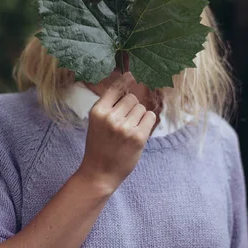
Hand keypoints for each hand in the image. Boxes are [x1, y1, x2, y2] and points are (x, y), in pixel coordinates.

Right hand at [76, 73, 156, 192]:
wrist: (99, 173)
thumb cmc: (99, 146)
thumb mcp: (97, 122)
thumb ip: (109, 105)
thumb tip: (127, 82)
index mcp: (98, 112)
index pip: (116, 88)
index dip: (125, 80)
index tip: (132, 74)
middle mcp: (111, 117)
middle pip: (132, 98)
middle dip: (132, 107)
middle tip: (125, 122)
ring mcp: (125, 128)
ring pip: (141, 108)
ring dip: (139, 116)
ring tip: (129, 130)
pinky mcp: (138, 137)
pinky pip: (150, 117)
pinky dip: (147, 123)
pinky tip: (139, 132)